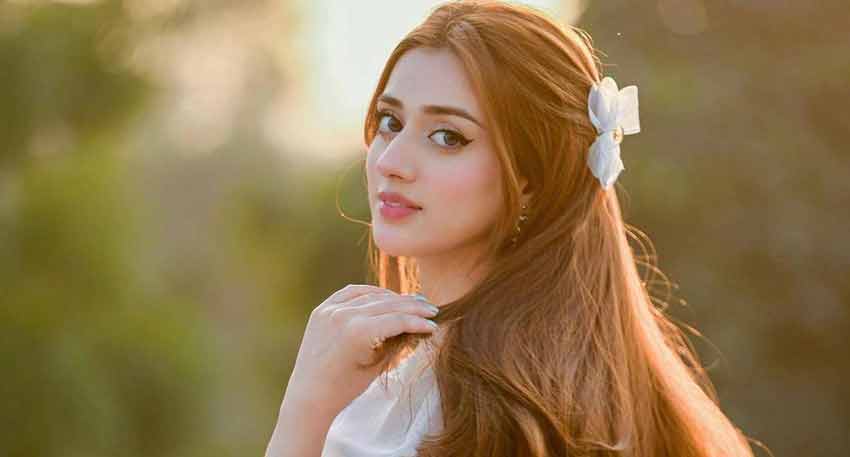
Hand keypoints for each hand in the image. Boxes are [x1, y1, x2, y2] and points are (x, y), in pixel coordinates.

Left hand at [283, 284, 439, 414]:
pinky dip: (370, 293)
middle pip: (387, 304)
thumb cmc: (345, 388)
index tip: (435, 325)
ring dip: (394, 298)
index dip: (419, 322)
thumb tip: (417, 327)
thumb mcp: (377, 366)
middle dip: (412, 307)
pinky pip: (351, 293)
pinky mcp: (322, 309)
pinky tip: (385, 296)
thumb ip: (397, 342)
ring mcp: (330, 310)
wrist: (309, 395)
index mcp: (358, 332)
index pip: (397, 320)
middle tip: (431, 309)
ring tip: (412, 302)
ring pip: (371, 296)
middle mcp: (343, 315)